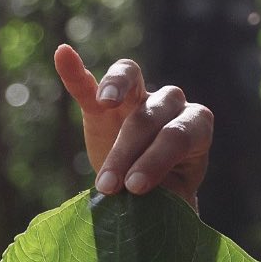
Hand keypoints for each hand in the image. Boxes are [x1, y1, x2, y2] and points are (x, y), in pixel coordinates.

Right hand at [53, 44, 212, 210]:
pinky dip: (77, 71)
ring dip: (115, 90)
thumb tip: (153, 207)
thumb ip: (169, 197)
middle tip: (112, 187)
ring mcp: (139, 97)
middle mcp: (172, 105)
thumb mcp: (175, 204)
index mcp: (196, 129)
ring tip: (102, 103)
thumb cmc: (168, 202)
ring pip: (131, 79)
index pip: (179, 136)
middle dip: (129, 153)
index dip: (157, 160)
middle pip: (150, 117)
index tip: (136, 189)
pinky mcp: (104, 104)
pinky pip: (90, 83)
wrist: (149, 199)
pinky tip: (64, 55)